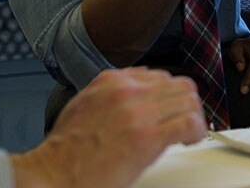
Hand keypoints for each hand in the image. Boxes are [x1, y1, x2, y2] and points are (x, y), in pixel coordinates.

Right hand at [11, 67, 206, 187]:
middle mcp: (127, 91)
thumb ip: (112, 93)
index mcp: (112, 81)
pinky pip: (190, 122)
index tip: (170, 110)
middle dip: (185, 104)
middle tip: (183, 122)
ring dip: (193, 117)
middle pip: (179, 85)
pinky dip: (196, 131)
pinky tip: (188, 140)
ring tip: (186, 134)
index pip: (159, 76)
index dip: (169, 95)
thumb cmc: (66, 150)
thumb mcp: (85, 105)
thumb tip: (138, 89)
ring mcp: (138, 111)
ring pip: (189, 100)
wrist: (52, 174)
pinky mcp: (147, 136)